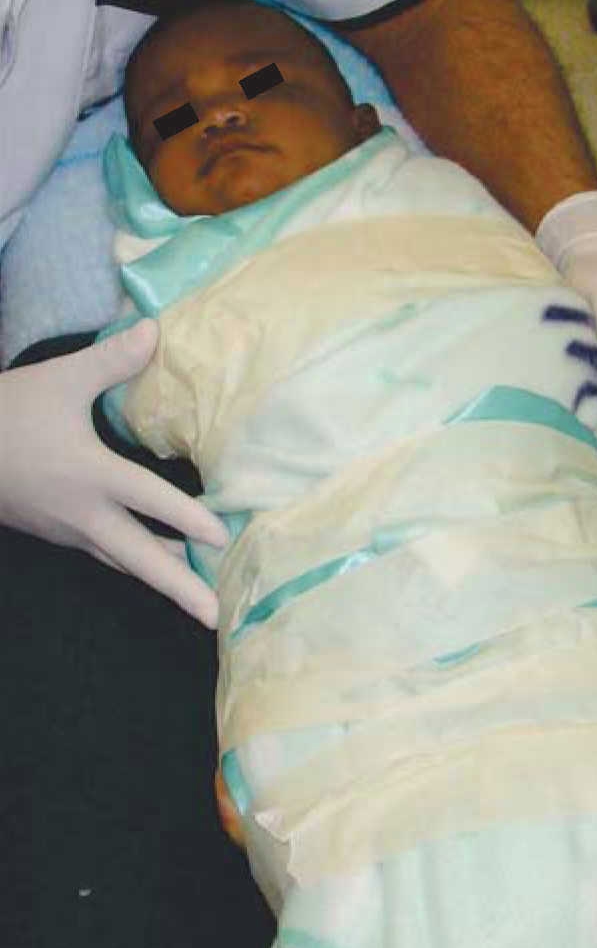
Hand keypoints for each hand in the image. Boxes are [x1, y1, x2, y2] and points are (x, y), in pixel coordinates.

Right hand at [0, 319, 228, 626]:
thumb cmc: (6, 415)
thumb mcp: (58, 381)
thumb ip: (110, 360)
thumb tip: (154, 330)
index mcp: (90, 476)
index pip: (149, 500)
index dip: (187, 518)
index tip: (223, 539)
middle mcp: (85, 514)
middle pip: (140, 559)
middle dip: (180, 589)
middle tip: (215, 616)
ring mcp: (70, 531)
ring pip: (124, 563)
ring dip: (161, 580)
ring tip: (198, 597)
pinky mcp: (58, 534)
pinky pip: (106, 555)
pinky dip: (135, 563)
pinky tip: (156, 560)